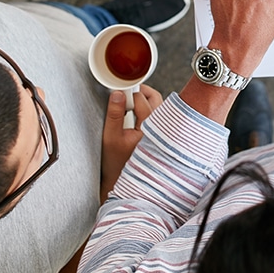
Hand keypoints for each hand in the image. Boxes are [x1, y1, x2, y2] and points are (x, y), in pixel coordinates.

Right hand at [101, 84, 161, 199]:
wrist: (123, 180)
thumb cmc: (117, 163)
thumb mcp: (111, 137)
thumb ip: (114, 114)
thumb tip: (117, 94)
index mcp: (151, 129)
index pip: (141, 100)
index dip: (128, 94)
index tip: (118, 94)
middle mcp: (161, 128)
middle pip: (154, 98)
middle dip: (139, 92)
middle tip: (125, 94)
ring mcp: (162, 131)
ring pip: (157, 104)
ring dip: (144, 100)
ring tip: (128, 105)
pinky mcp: (160, 133)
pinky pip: (157, 113)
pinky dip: (147, 109)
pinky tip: (134, 115)